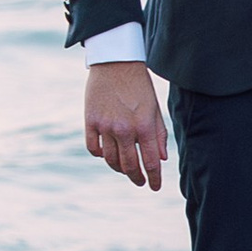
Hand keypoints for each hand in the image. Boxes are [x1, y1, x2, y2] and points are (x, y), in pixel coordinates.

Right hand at [85, 61, 167, 190]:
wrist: (116, 63)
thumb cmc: (140, 85)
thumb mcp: (155, 108)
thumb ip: (158, 134)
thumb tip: (161, 159)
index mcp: (144, 126)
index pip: (150, 162)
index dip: (154, 178)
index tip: (155, 187)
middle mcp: (124, 129)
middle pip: (129, 166)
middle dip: (136, 177)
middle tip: (140, 181)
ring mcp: (105, 126)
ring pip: (110, 160)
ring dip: (118, 168)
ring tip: (125, 168)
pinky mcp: (90, 122)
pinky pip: (93, 148)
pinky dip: (99, 155)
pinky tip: (106, 154)